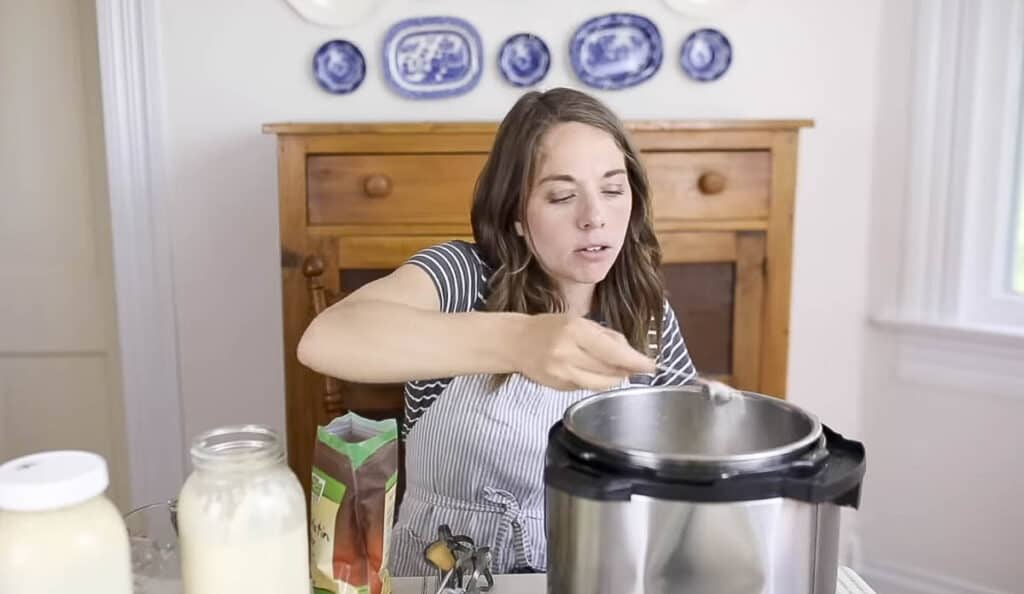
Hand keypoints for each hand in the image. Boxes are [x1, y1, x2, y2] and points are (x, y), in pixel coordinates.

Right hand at [513, 314, 655, 390]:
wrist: (515, 342)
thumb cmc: (549, 328)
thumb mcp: (578, 321)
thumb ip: (606, 337)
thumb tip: (632, 354)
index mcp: (575, 330)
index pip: (613, 351)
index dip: (635, 361)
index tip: (651, 365)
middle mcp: (567, 353)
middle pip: (610, 369)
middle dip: (626, 368)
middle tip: (635, 364)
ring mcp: (561, 373)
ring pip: (601, 383)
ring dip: (614, 377)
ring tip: (613, 367)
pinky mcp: (558, 387)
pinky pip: (587, 387)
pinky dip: (596, 380)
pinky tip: (589, 370)